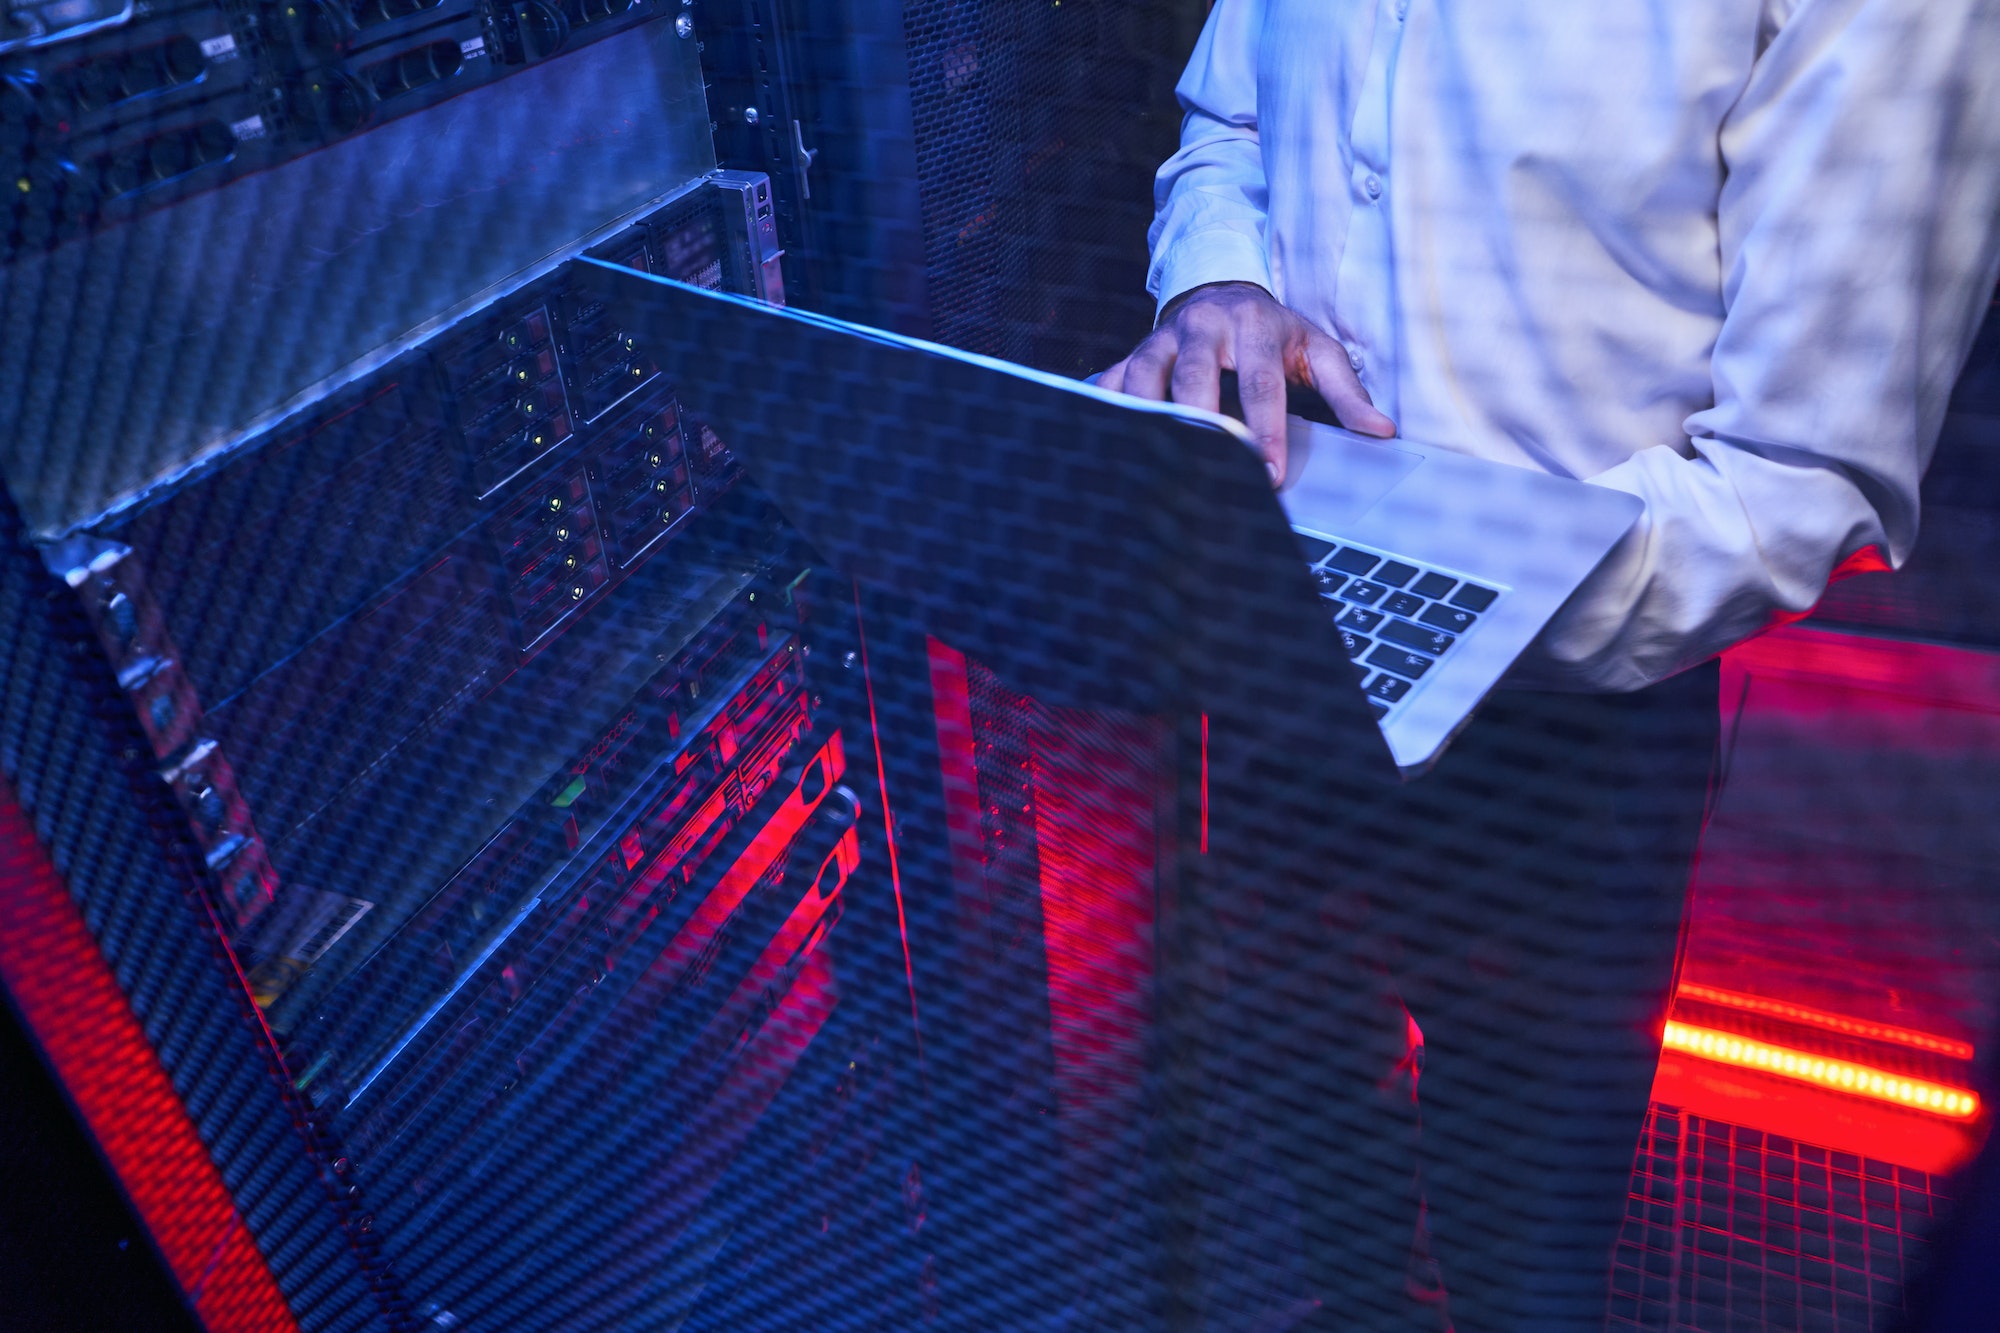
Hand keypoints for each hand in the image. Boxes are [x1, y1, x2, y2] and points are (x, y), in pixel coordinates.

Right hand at [1097, 281, 1395, 484]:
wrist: (1221, 293)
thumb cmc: (1274, 333)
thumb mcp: (1317, 350)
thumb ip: (1347, 392)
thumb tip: (1381, 431)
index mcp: (1252, 325)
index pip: (1258, 383)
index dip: (1264, 429)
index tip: (1270, 472)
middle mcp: (1200, 327)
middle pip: (1193, 378)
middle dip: (1201, 425)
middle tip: (1210, 470)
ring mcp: (1160, 340)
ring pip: (1144, 380)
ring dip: (1148, 421)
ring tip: (1156, 466)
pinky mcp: (1131, 355)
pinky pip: (1109, 384)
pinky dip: (1105, 412)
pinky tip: (1106, 445)